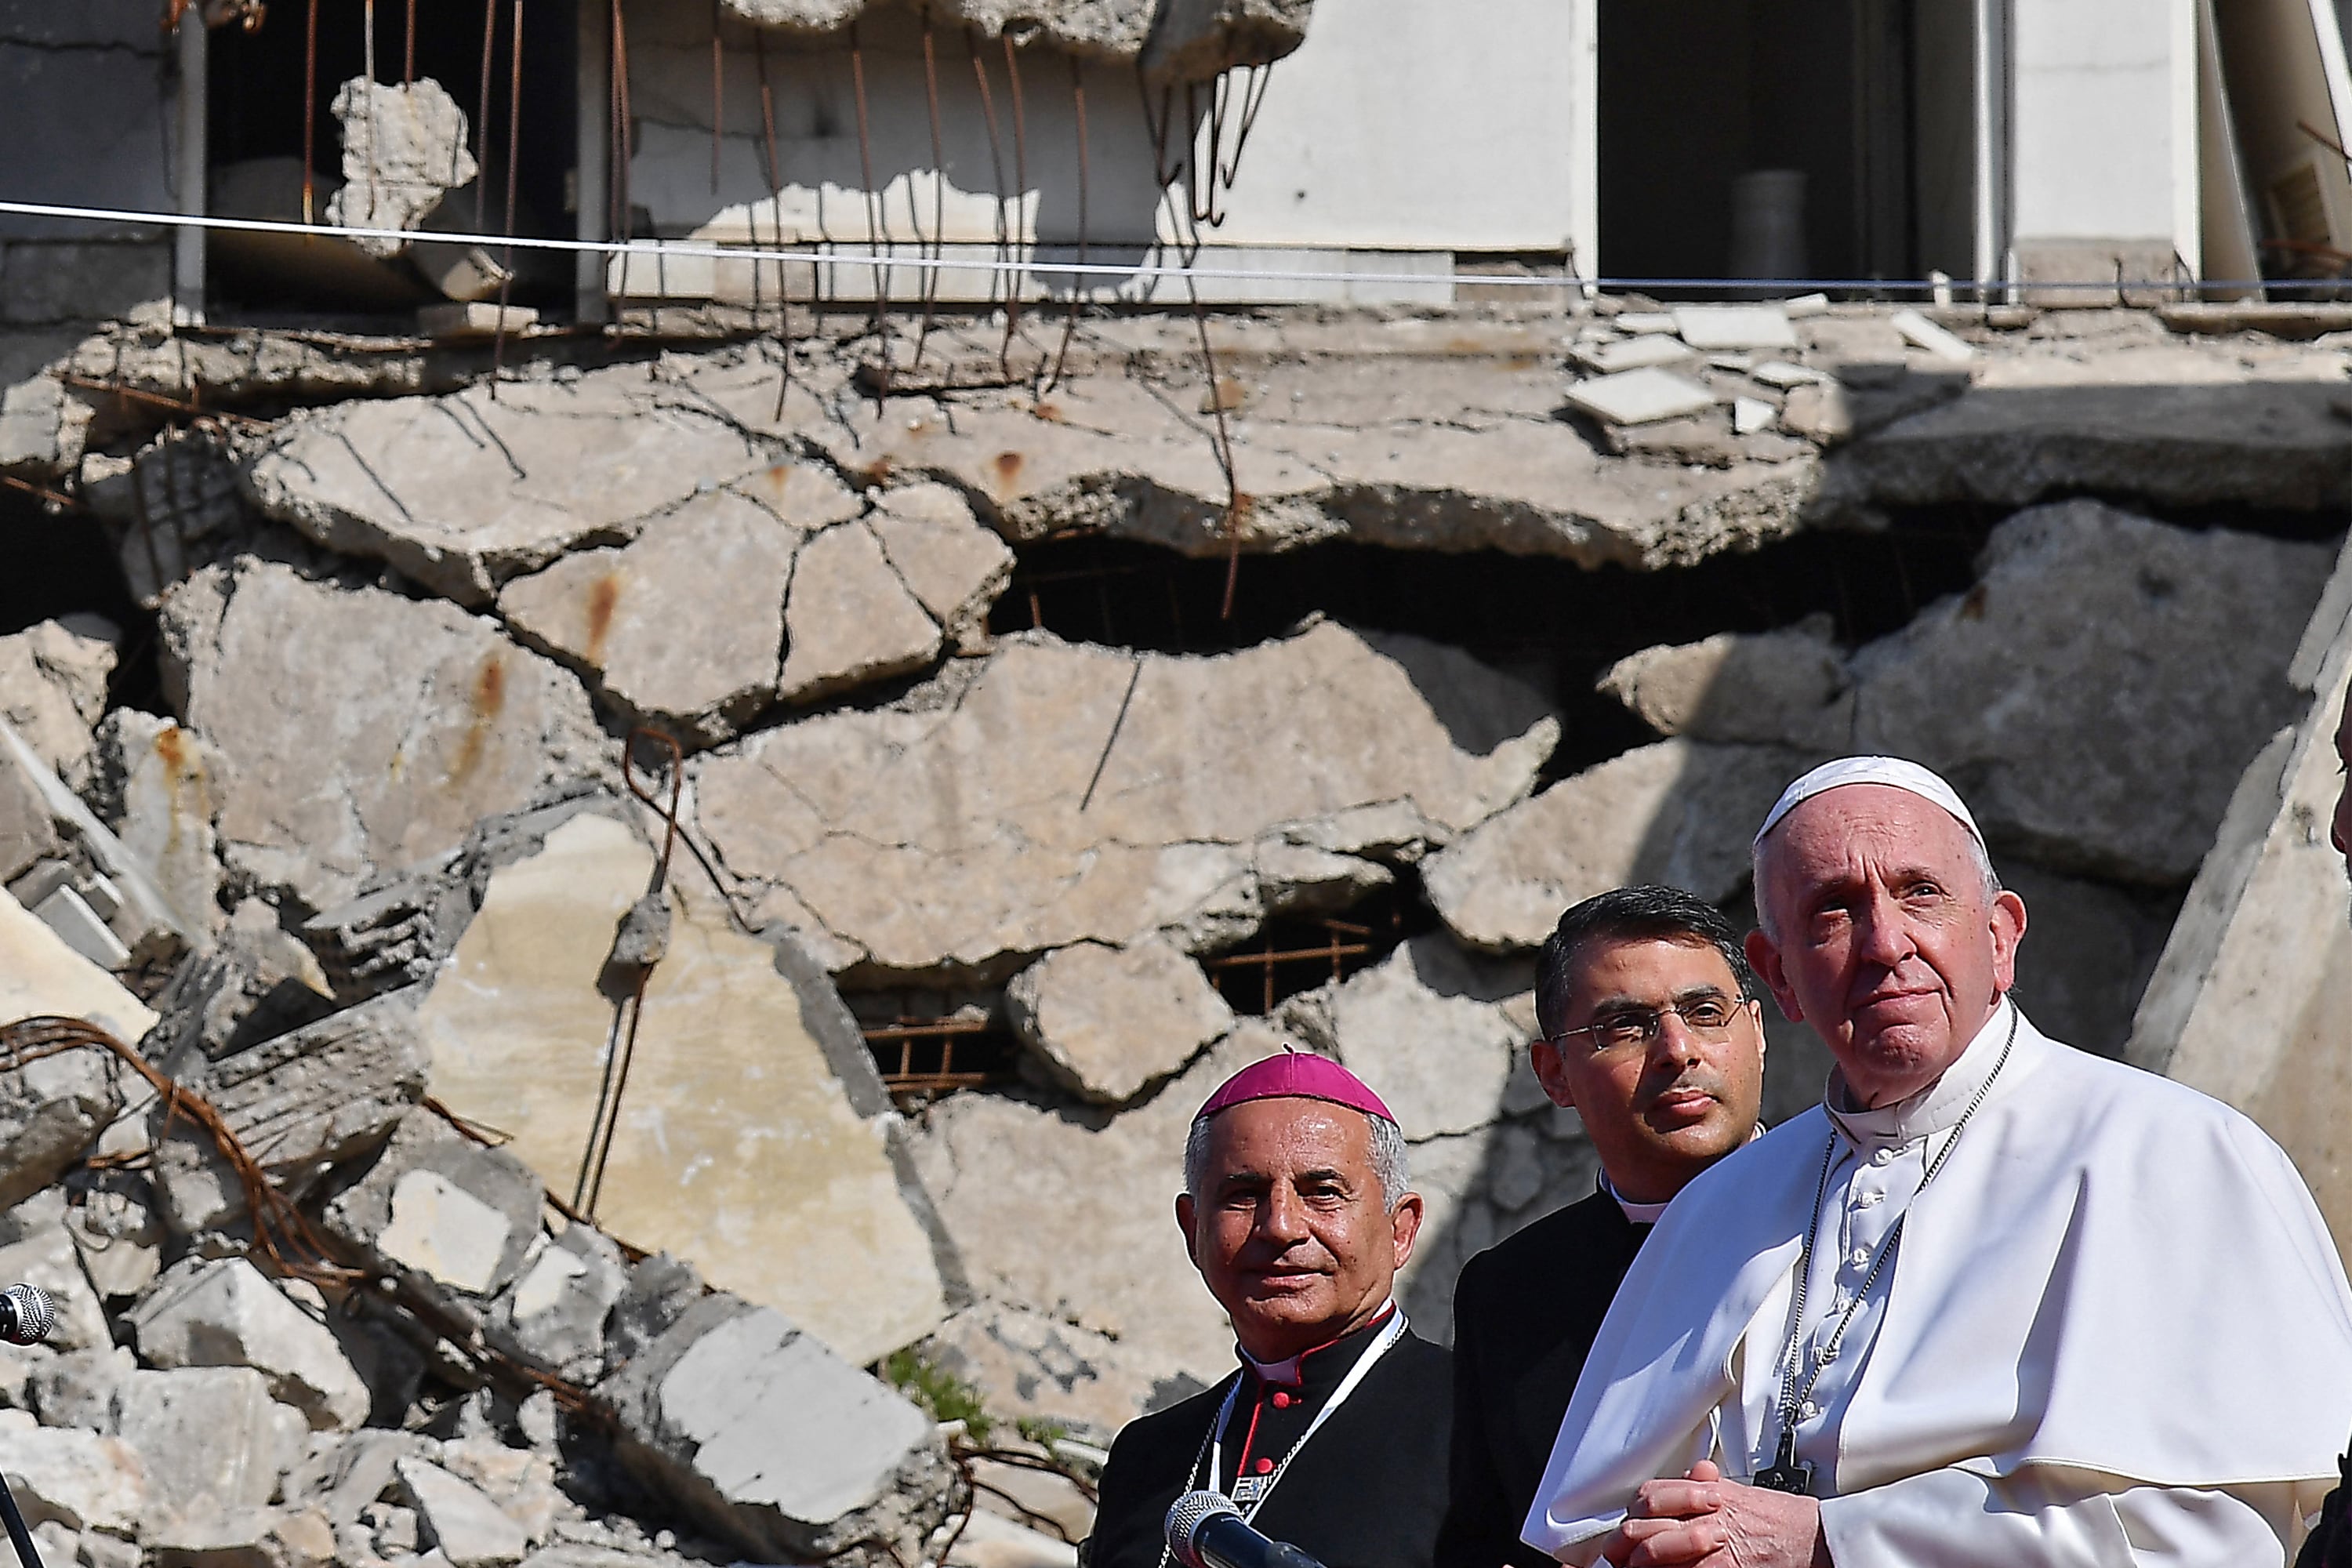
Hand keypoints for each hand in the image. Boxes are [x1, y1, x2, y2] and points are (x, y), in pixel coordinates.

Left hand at [1597, 1461, 1829, 1567]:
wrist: (1817, 1537)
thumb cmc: (1783, 1519)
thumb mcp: (1738, 1492)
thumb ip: (1705, 1489)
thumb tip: (1689, 1479)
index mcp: (1703, 1493)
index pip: (1647, 1498)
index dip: (1630, 1518)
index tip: (1624, 1536)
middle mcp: (1701, 1513)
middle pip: (1641, 1527)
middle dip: (1624, 1546)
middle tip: (1619, 1558)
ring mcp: (1710, 1542)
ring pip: (1653, 1552)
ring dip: (1639, 1563)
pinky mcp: (1722, 1566)